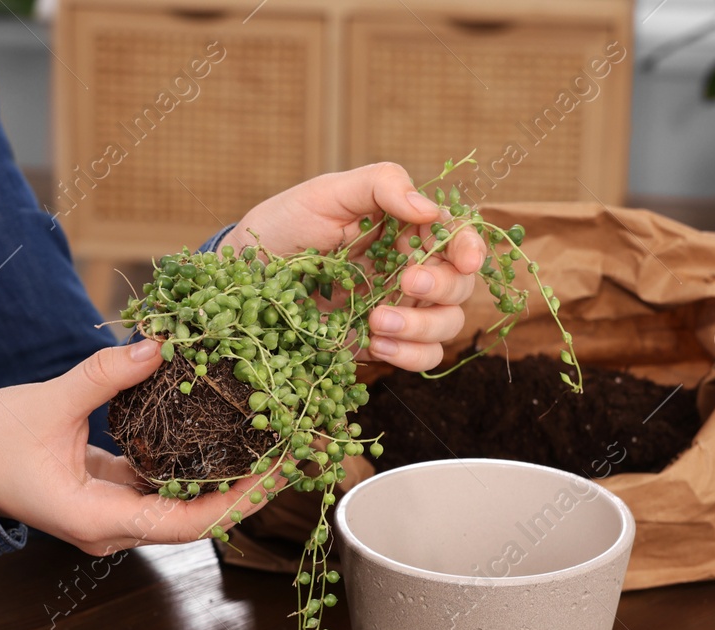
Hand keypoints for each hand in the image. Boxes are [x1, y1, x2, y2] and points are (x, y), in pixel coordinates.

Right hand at [0, 340, 270, 555]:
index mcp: (98, 521)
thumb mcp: (49, 403)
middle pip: (195, 520)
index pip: (186, 524)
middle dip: (246, 489)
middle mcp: (112, 529)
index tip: (276, 471)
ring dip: (226, 479)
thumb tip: (159, 344)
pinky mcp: (109, 495)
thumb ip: (105, 375)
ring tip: (270, 442)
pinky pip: (163, 487)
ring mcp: (112, 516)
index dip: (237, 500)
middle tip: (291, 452)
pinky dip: (196, 466)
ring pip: (183, 506)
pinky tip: (226, 436)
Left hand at [227, 162, 484, 371]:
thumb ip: (381, 186)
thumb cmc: (286, 224)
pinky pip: (420, 358)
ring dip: (421, 328)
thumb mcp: (328, 192)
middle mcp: (411, 268)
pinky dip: (408, 355)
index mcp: (407, 228)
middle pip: (460, 285)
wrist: (244, 274)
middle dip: (441, 288)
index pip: (458, 237)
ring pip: (446, 326)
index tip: (463, 259)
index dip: (470, 247)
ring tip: (375, 323)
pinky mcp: (380, 342)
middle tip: (403, 284)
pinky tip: (375, 344)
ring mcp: (398, 308)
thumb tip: (429, 210)